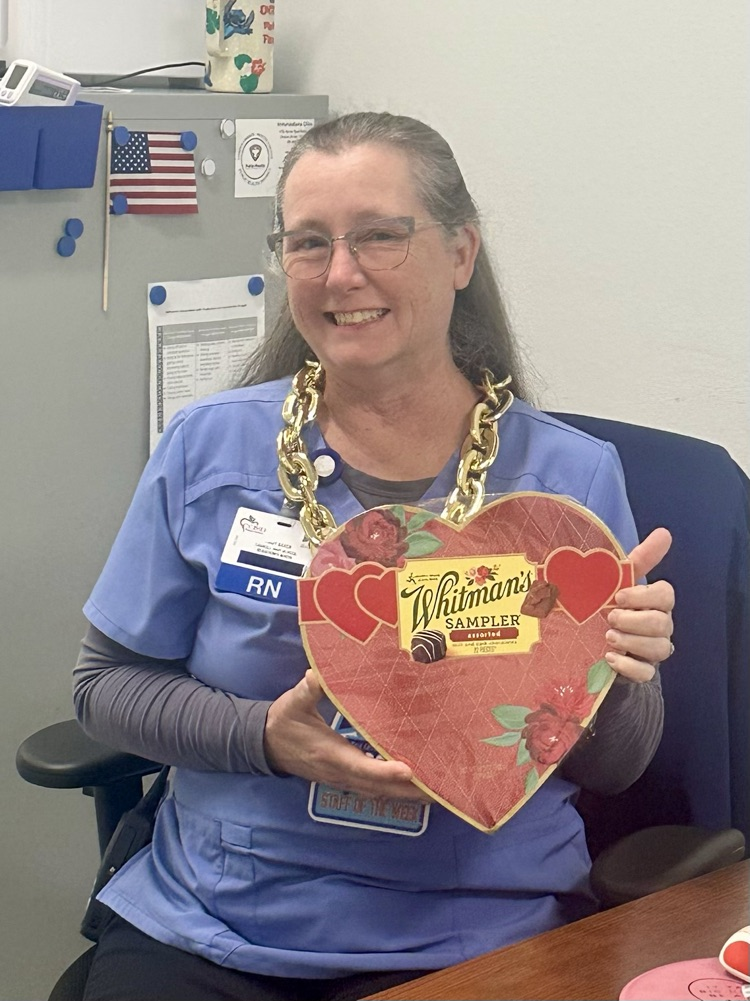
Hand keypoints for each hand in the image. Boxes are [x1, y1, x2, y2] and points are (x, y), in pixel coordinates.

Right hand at [264, 670, 428, 799]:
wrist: (265, 745)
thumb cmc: (282, 722)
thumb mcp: (293, 702)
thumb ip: (308, 689)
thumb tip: (317, 674)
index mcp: (330, 753)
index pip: (361, 767)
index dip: (384, 771)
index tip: (409, 771)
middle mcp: (339, 772)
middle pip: (378, 787)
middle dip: (409, 791)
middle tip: (441, 789)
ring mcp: (342, 779)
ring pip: (378, 792)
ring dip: (406, 794)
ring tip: (437, 791)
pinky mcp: (343, 778)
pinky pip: (373, 790)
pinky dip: (394, 790)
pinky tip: (413, 786)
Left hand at [605, 527, 674, 681]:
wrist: (584, 640)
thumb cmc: (603, 603)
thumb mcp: (613, 580)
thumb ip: (639, 559)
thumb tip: (665, 533)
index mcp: (653, 601)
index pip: (666, 595)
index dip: (645, 596)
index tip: (618, 597)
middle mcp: (658, 625)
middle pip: (663, 623)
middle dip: (635, 621)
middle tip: (610, 618)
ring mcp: (651, 650)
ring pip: (659, 649)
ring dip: (632, 642)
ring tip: (608, 637)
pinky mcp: (641, 671)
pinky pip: (646, 673)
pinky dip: (628, 666)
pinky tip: (609, 657)